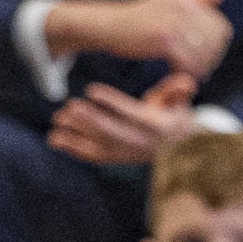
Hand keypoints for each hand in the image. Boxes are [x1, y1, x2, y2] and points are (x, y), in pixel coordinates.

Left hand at [47, 71, 200, 165]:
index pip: (131, 112)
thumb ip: (179, 91)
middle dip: (89, 119)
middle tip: (70, 106)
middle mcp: (138, 142)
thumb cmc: (173, 117)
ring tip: (59, 118)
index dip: (111, 101)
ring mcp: (125, 152)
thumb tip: (186, 83)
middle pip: (110, 131)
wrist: (177, 148)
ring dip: (76, 132)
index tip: (92, 90)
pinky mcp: (114, 158)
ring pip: (97, 143)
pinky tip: (56, 139)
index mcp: (154, 125)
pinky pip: (91, 156)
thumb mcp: (179, 103)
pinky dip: (73, 149)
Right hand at [55, 0, 232, 79]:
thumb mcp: (168, 3)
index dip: (216, 47)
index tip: (203, 57)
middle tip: (195, 69)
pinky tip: (174, 73)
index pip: (221, 28)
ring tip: (185, 72)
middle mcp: (184, 7)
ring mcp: (175, 22)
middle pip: (216, 44)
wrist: (105, 25)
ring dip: (197, 68)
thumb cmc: (137, 19)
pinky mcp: (164, 38)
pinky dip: (184, 72)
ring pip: (204, 55)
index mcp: (187, 0)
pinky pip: (188, 62)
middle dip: (209, 59)